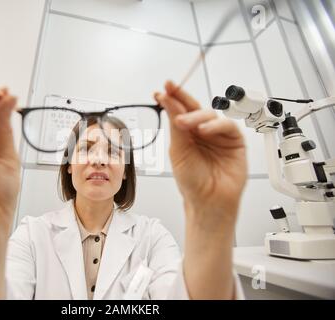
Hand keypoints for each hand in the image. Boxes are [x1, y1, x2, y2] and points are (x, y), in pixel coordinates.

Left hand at [155, 81, 246, 224]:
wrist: (207, 201)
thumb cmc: (192, 180)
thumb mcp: (178, 150)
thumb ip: (176, 127)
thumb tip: (169, 103)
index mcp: (187, 133)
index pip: (180, 111)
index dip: (172, 98)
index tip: (163, 88)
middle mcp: (202, 131)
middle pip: (194, 108)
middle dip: (182, 97)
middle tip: (171, 90)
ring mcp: (218, 135)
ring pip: (209, 114)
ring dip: (195, 116)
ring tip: (183, 123)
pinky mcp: (234, 141)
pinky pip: (227, 126)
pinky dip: (215, 126)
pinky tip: (204, 130)